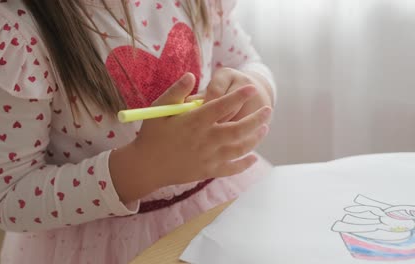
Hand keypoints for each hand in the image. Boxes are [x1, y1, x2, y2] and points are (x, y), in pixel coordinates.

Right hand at [110, 73, 271, 202]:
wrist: (146, 166)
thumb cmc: (152, 135)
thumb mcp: (159, 109)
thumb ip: (176, 91)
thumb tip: (192, 75)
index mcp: (194, 122)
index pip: (222, 106)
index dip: (239, 96)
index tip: (251, 88)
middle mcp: (205, 140)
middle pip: (238, 129)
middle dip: (256, 119)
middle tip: (268, 110)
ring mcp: (209, 157)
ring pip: (239, 148)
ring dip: (255, 138)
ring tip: (264, 129)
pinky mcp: (208, 171)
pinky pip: (231, 168)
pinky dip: (244, 164)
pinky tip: (253, 158)